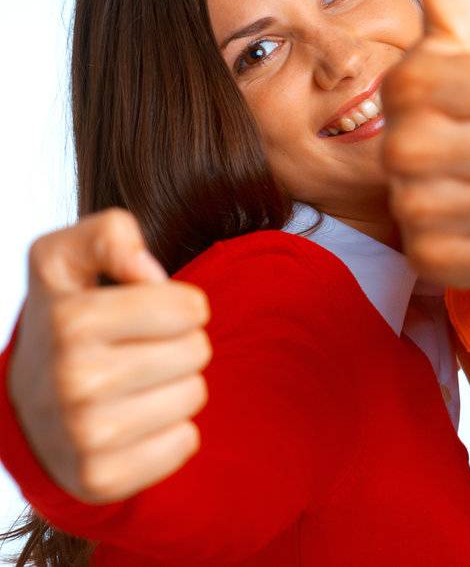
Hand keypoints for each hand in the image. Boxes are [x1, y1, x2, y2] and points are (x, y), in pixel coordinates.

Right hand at [7, 209, 210, 502]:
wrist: (28, 407)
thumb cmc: (68, 318)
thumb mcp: (68, 258)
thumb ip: (108, 234)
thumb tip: (147, 271)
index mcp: (70, 321)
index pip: (190, 308)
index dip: (179, 305)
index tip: (144, 313)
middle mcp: (71, 381)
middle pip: (197, 351)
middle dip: (179, 344)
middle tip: (138, 350)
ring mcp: (84, 436)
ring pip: (195, 396)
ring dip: (176, 386)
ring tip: (134, 385)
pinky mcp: (101, 479)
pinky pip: (185, 443)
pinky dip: (171, 431)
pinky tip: (134, 422)